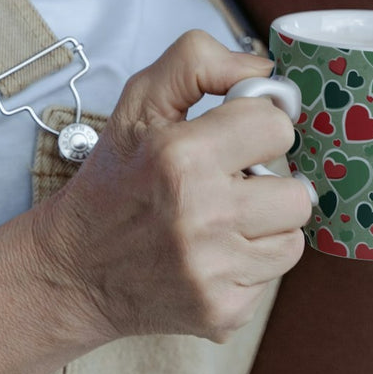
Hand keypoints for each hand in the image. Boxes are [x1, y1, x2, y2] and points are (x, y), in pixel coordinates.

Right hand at [29, 31, 310, 343]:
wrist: (74, 270)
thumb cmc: (116, 179)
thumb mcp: (139, 101)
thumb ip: (200, 62)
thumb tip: (268, 72)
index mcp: (180, 156)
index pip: (277, 126)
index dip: (256, 129)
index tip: (233, 140)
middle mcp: (200, 215)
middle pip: (298, 192)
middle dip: (268, 185)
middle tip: (228, 186)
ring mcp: (212, 270)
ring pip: (293, 237)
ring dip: (265, 227)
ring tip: (222, 221)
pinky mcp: (222, 311)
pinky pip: (273, 278)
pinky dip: (249, 266)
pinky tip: (211, 256)